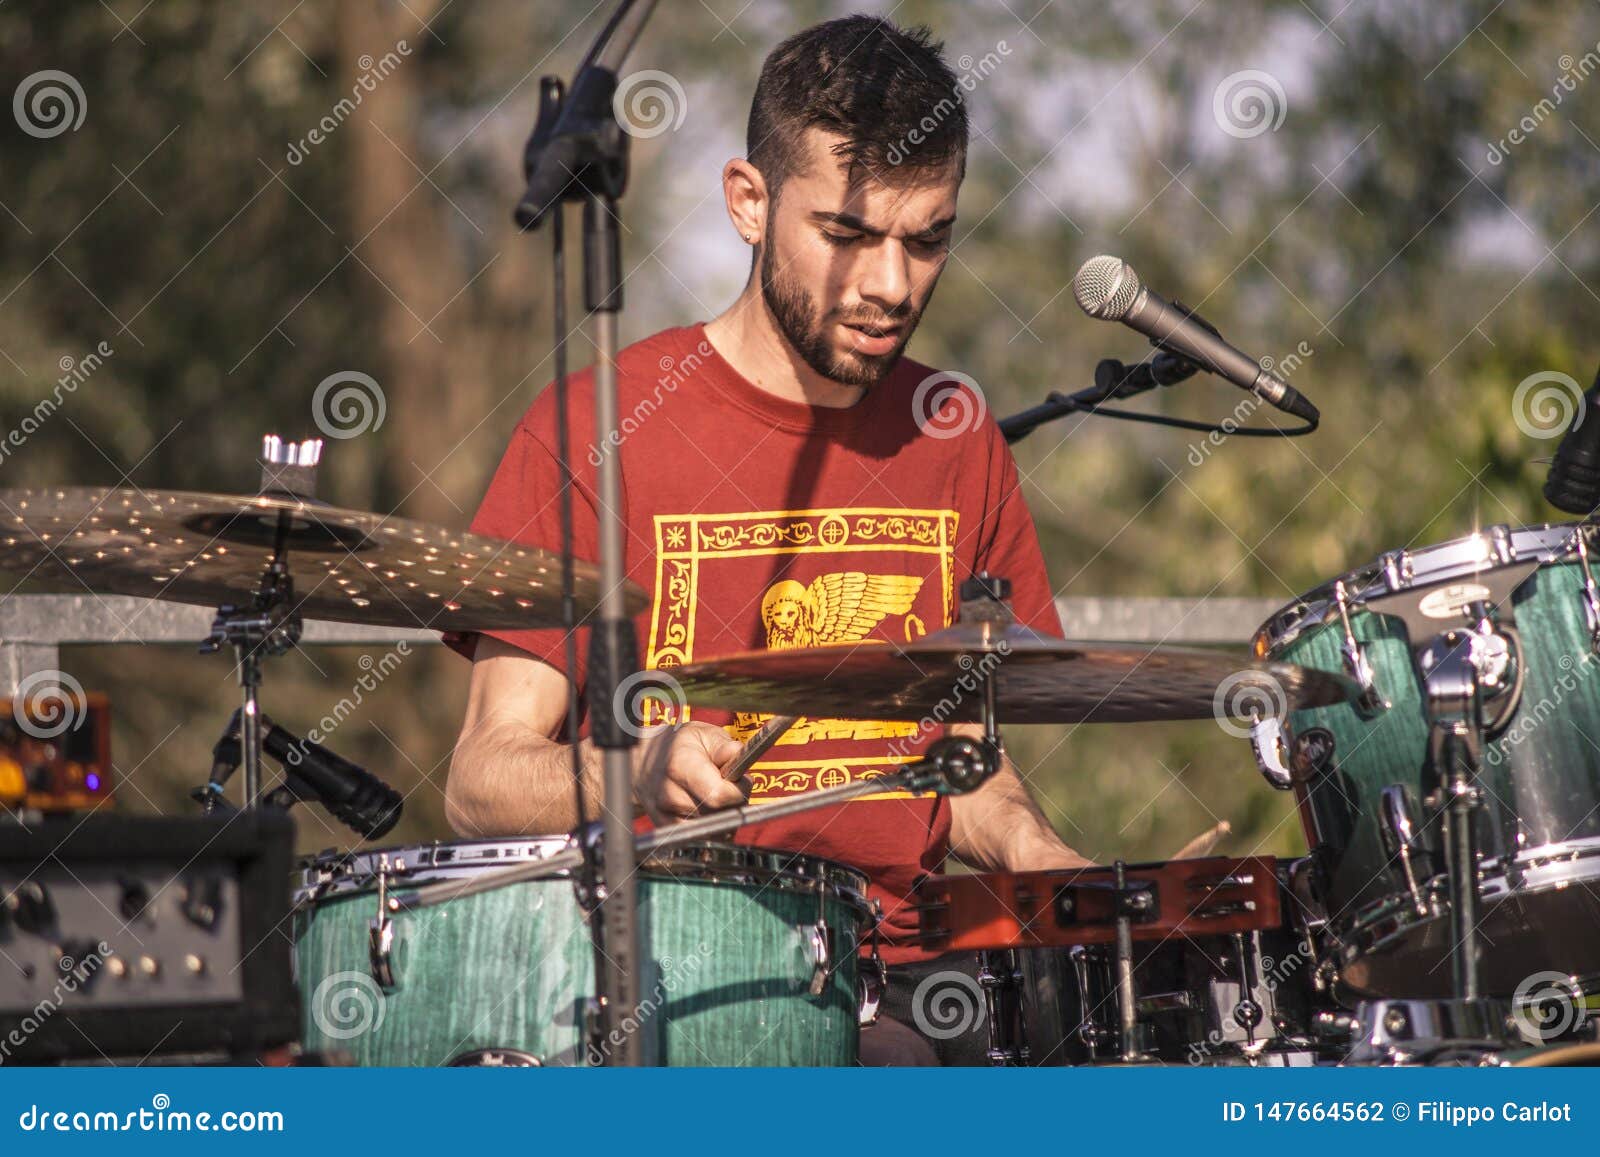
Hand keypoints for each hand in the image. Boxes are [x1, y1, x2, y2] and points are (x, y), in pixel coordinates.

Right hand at [632, 721, 748, 822]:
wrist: (644, 765)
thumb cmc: (679, 747)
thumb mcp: (702, 734)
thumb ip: (723, 745)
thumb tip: (737, 754)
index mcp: (679, 766)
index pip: (720, 795)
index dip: (738, 790)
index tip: (739, 780)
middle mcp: (670, 794)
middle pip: (720, 814)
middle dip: (734, 803)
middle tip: (727, 786)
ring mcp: (666, 816)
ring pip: (715, 829)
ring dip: (724, 816)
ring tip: (715, 796)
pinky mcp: (668, 831)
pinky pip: (704, 838)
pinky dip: (713, 827)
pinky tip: (708, 810)